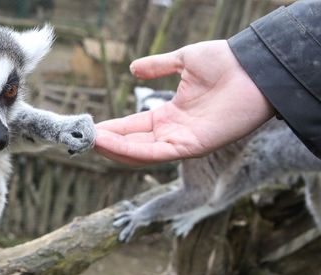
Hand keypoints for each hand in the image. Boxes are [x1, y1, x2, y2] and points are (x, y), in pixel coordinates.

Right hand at [95, 40, 273, 165]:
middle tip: (81, 137)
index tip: (90, 126)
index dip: (112, 128)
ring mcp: (181, 141)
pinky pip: (155, 153)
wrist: (253, 67)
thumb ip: (158, 67)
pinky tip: (109, 143)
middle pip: (133, 143)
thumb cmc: (225, 62)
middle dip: (106, 142)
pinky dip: (130, 150)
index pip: (134, 127)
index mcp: (170, 115)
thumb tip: (132, 69)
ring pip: (139, 153)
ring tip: (89, 141)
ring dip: (113, 149)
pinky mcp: (191, 146)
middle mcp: (173, 132)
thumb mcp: (184, 61)